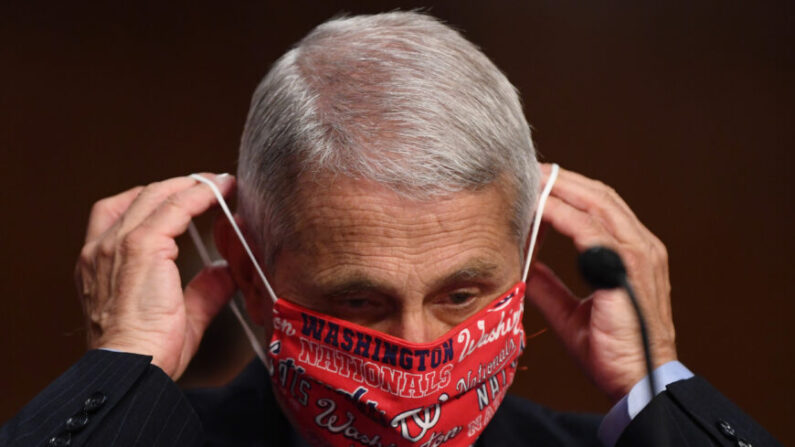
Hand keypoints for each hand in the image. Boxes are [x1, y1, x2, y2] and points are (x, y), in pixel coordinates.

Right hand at [74, 174, 236, 379]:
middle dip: (177, 186)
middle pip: (140, 197)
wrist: (132, 366)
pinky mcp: (141, 246)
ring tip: (219, 183)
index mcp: (99, 265)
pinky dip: (199, 195)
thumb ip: (202, 291)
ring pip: (156, 196)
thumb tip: (222, 272)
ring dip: (191, 185)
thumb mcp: (180, 315)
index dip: (157, 201)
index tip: (187, 198)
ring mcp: (117, 244)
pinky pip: (175, 207)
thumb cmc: (148, 353)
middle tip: (210, 185)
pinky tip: (220, 192)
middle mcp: (101, 249)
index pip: (121, 215)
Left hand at [526, 164, 676, 401]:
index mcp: (632, 253)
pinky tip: (539, 208)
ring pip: (597, 204)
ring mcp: (639, 255)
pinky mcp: (627, 269)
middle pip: (599, 195)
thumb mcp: (569, 310)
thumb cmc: (609, 350)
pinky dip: (563, 215)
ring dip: (560, 189)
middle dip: (561, 180)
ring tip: (530, 180)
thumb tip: (522, 265)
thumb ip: (548, 284)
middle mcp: (641, 246)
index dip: (567, 191)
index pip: (600, 207)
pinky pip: (591, 230)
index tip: (534, 183)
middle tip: (527, 171)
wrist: (635, 381)